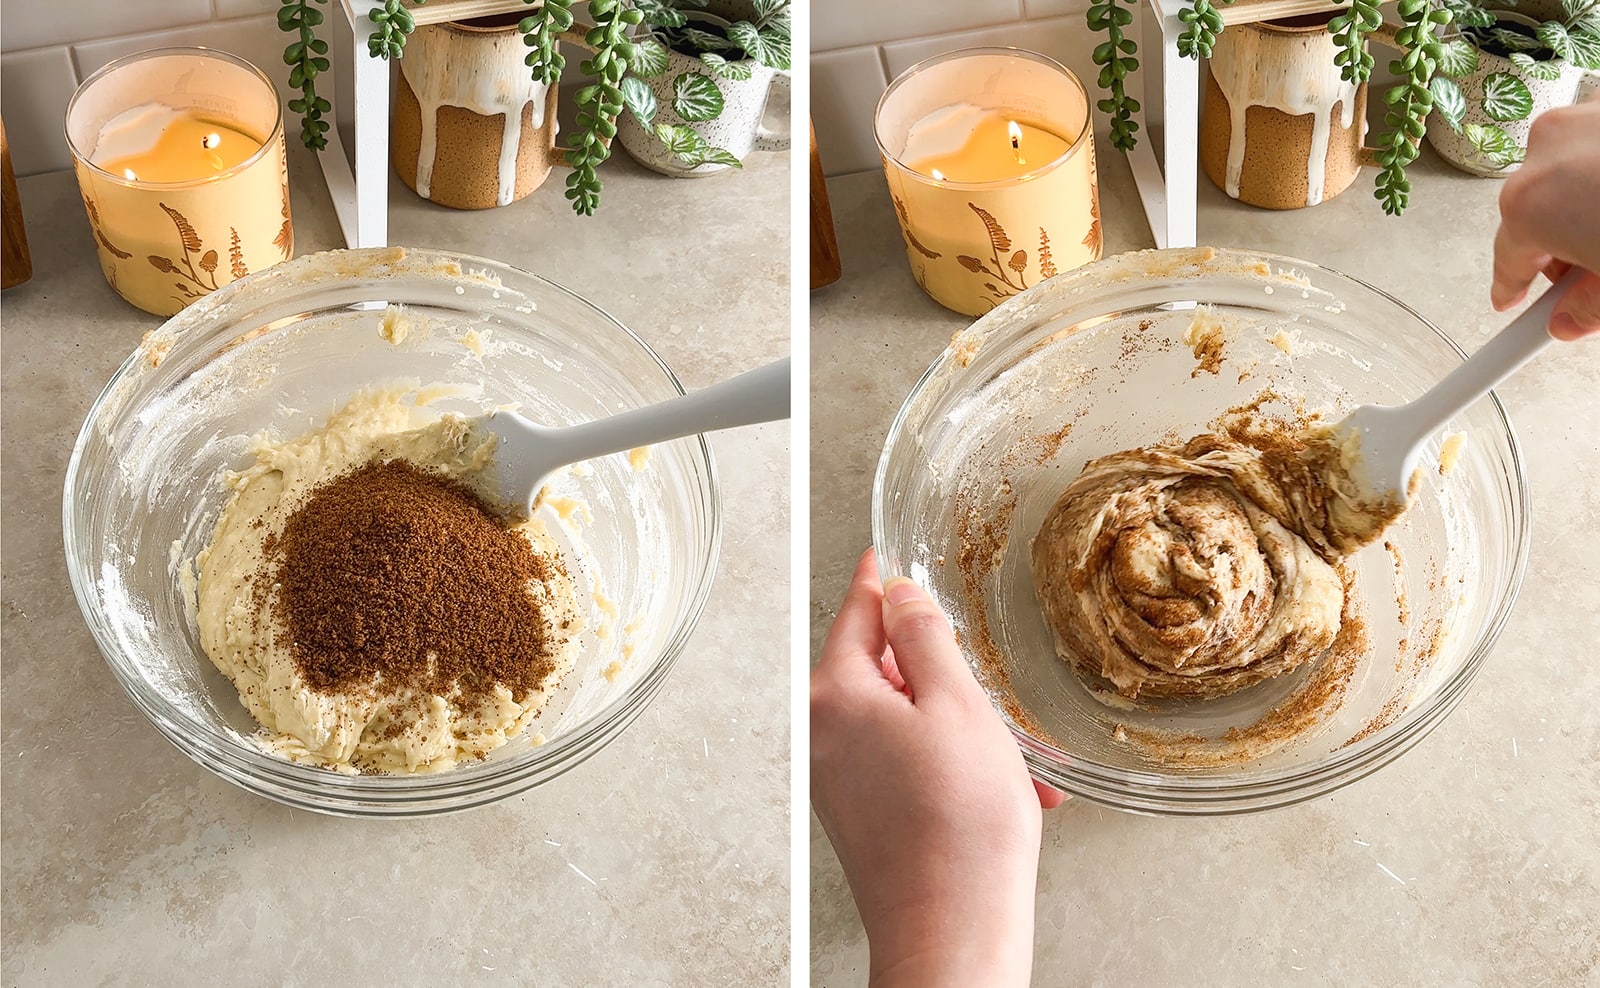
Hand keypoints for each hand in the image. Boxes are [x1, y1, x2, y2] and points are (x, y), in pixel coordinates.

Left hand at [811, 549, 1061, 987]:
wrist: (954, 934)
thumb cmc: (959, 828)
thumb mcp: (957, 705)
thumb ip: (926, 638)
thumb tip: (902, 596)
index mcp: (837, 696)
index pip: (858, 612)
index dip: (885, 580)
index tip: (889, 556)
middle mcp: (825, 736)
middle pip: (883, 669)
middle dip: (942, 673)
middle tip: (987, 682)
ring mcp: (840, 780)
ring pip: (906, 721)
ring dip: (962, 728)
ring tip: (1013, 758)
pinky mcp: (863, 816)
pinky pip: (910, 766)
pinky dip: (957, 768)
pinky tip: (1006, 794)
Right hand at [1492, 98, 1599, 340]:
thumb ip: (1588, 310)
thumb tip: (1568, 321)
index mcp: (1531, 207)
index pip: (1509, 264)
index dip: (1510, 291)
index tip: (1508, 305)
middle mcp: (1542, 155)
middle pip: (1534, 214)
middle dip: (1558, 244)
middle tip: (1592, 272)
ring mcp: (1579, 118)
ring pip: (1564, 175)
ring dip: (1583, 202)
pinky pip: (1593, 144)